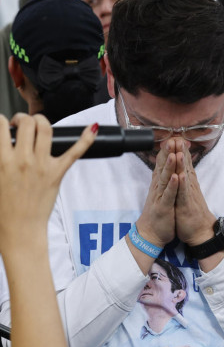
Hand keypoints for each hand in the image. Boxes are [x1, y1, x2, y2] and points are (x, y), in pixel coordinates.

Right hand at [0, 114, 95, 252]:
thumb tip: (6, 148)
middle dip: (24, 118)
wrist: (20, 228)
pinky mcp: (57, 173)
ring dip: (42, 121)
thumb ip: (2, 159)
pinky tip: (93, 128)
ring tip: (39, 125)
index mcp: (3, 160)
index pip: (1, 126)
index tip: (6, 125)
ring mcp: (42, 165)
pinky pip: (75, 152)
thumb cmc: (4, 208)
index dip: (4, 121)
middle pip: (27, 123)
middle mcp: (23, 160)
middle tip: (23, 124)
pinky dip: (86, 138)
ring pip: (46, 129)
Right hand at [136, 140, 178, 247]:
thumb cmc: (159, 213)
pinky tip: (176, 177)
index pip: (162, 164)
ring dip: (169, 166)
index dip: (167, 151)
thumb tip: (164, 166)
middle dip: (167, 153)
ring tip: (173, 154)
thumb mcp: (162, 193)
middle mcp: (158, 188)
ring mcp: (160, 197)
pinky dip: (173, 186)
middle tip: (171, 138)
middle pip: (162, 167)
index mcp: (159, 184)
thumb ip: (163, 179)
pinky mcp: (163, 207)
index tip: (173, 137)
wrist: (150, 234)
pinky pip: (169, 195)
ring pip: (165, 179)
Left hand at [173, 140, 216, 246]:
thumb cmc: (192, 214)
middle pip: (185, 166)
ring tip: (179, 150)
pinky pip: (184, 193)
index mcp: (188, 184)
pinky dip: (182, 184)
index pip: (183, 164)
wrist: (200, 232)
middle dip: (181, 151)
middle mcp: (190, 186)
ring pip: (185, 176)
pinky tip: (180, 175)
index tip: (175, 137)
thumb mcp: (187, 194)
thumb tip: (182, 171)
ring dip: (182, 163)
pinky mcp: (187, 205)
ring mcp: (189, 194)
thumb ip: (185, 181)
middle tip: (177, 136)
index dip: (179, 151)